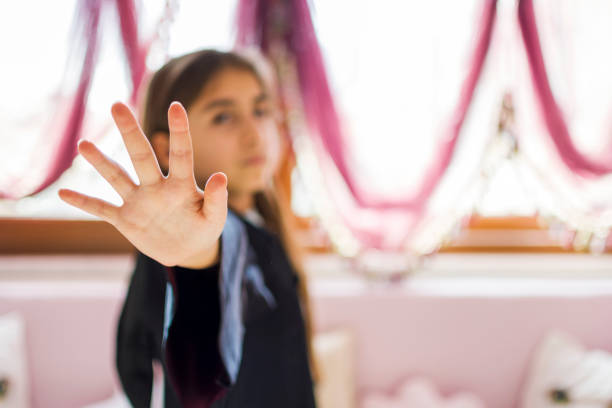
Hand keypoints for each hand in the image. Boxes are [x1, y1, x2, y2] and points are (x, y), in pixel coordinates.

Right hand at [58, 101, 227, 267]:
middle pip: (141, 156)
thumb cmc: (204, 229)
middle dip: (130, 132)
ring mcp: (139, 202)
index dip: (179, 131)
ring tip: (84, 145)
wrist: (188, 250)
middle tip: (117, 105)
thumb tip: (221, 176)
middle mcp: (156, 188)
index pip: (182, 154)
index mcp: (181, 186)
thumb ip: (217, 199)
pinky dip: (84, 203)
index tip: (177, 106)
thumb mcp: (214, 218)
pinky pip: (101, 209)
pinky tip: (63, 193)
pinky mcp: (126, 220)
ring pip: (117, 178)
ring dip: (101, 163)